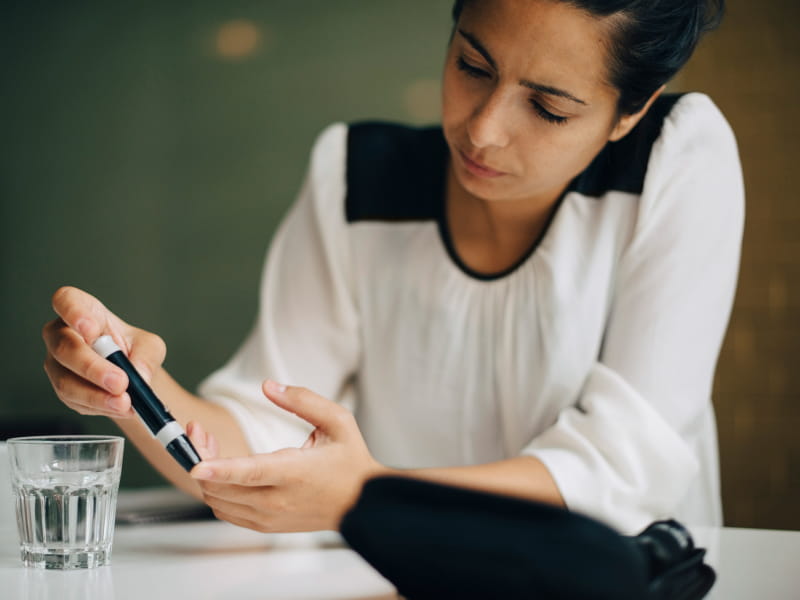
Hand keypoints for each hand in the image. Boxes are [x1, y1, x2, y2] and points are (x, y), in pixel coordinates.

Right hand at [42, 286, 165, 418]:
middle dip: (93, 368)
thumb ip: (147, 356)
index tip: (91, 330)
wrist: (131, 376)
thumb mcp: (150, 346)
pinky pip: (76, 401)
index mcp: (83, 311)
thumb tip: (138, 374)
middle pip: (65, 348)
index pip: (66, 301)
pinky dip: (100, 406)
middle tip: (121, 382)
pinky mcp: (63, 390)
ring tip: (124, 402)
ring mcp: (58, 364)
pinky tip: (120, 408)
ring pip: (66, 381)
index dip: (73, 313)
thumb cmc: (134, 350)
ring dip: (97, 395)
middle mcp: (62, 335)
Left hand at [189, 380, 384, 532]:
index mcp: (296, 473)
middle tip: (197, 431)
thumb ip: (302, 400)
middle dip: (200, 457)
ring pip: (218, 500)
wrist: (361, 504)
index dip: (220, 469)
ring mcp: (269, 517)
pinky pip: (226, 511)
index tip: (195, 466)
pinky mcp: (264, 525)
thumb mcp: (337, 421)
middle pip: (223, 486)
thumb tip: (268, 386)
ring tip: (208, 447)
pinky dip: (215, 491)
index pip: (251, 473)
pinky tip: (221, 470)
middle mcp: (279, 500)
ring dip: (205, 475)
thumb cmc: (350, 462)